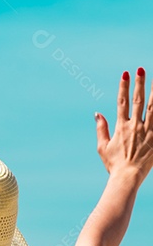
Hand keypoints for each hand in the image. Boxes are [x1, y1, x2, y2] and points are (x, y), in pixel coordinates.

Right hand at [96, 67, 152, 183]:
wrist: (127, 177)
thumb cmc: (114, 164)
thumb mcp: (103, 147)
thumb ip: (101, 128)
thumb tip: (97, 114)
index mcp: (121, 127)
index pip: (122, 102)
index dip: (124, 87)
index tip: (126, 74)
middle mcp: (135, 126)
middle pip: (138, 100)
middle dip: (140, 83)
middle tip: (142, 69)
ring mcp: (148, 131)